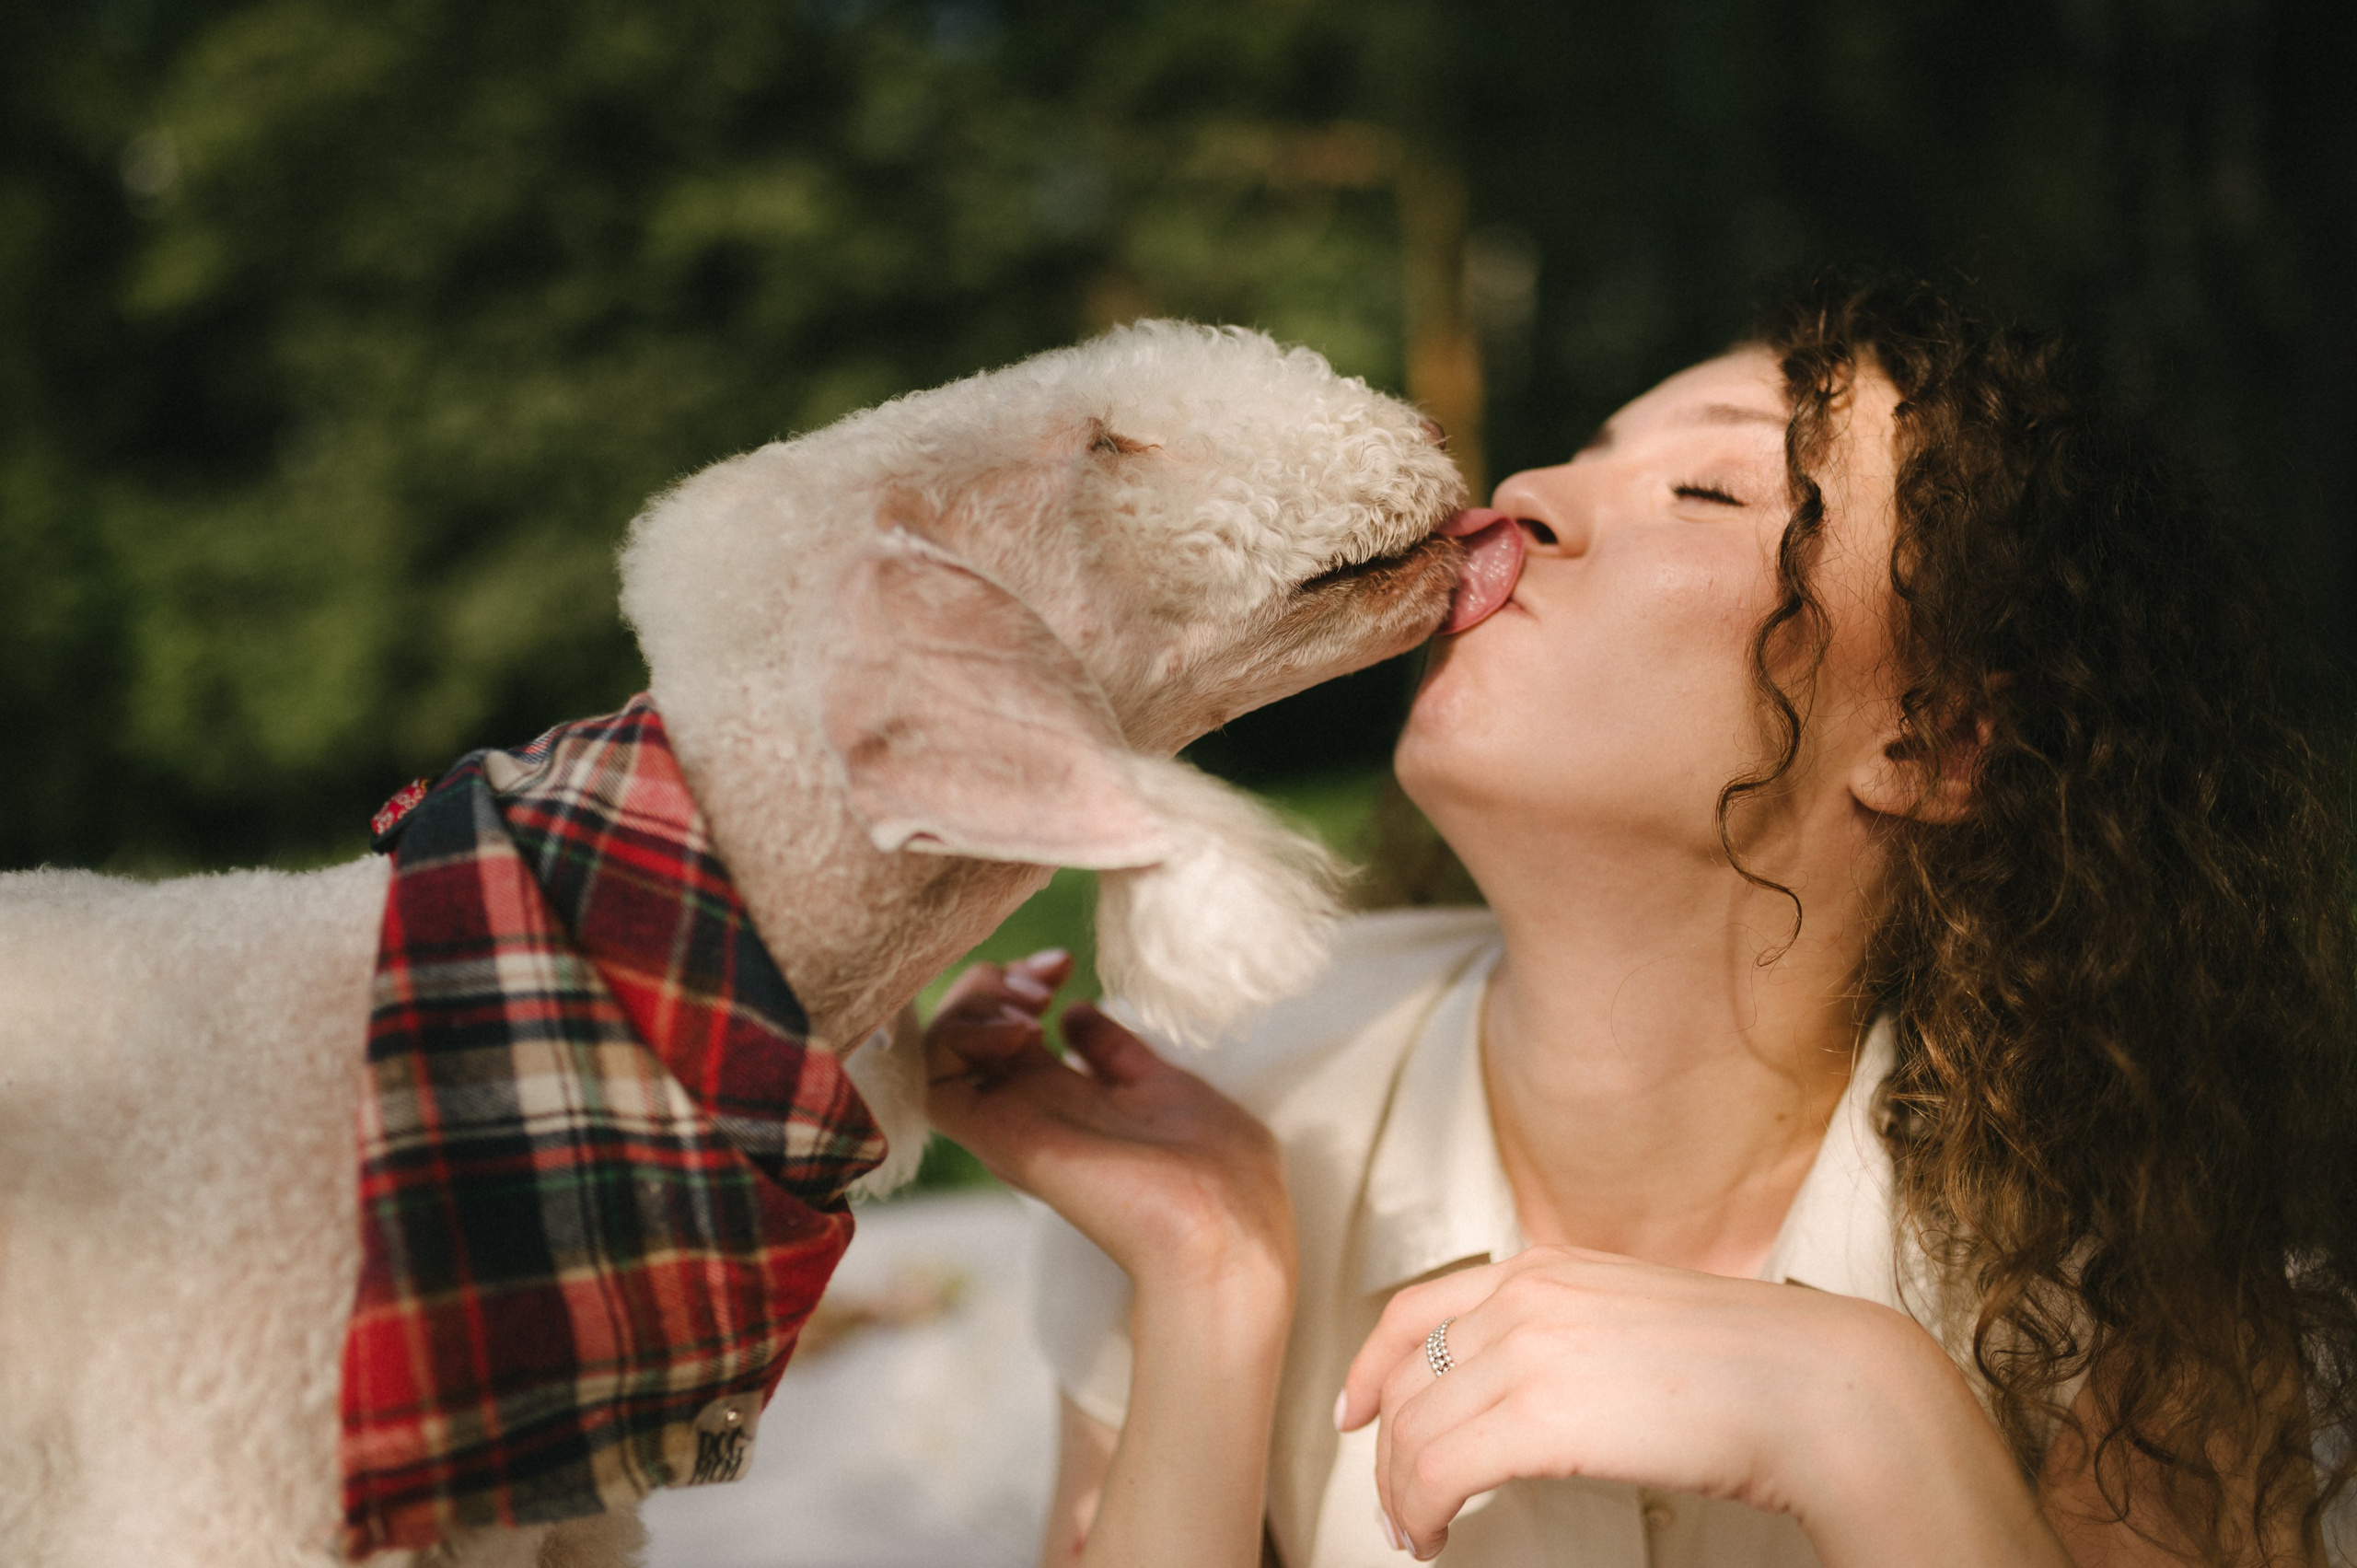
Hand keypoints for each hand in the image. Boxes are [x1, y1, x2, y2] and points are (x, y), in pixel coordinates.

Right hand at [925, 952, 1295, 1298]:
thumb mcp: (1165, 1086)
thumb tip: (1077, 1013)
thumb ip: (1116, 1055)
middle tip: (1045, 978)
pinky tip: (1019, 1029)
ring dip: (971, 1003)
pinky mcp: (999, 1138)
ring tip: (1028, 1005)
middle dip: (992, 981)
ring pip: (937, 1048)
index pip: (1006, 1031)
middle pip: (965, 1032)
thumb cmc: (1220, 1172)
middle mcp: (1030, 1111)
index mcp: (1069, 1100)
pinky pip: (933, 1079)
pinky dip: (958, 1036)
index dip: (1020, 983)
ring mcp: (1010, 1125)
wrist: (1224, 1231)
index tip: (1064, 965)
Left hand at [1335, 1247, 1953, 1561]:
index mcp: (1548, 1265)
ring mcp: (1529, 1347)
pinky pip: (1436, 1469)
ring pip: (1413, 1430)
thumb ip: (1571, 1329)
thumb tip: (1529, 1385)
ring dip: (1401, 1492)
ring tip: (1419, 1531)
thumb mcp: (1634, 1316)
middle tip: (1397, 1502)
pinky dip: (1419, 1510)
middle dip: (1387, 1449)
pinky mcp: (1538, 1412)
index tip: (1356, 1408)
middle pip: (1407, 1379)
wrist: (1819, 1389)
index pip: (1417, 1309)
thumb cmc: (1753, 1367)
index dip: (1370, 1365)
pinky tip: (1438, 1535)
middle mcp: (1526, 1295)